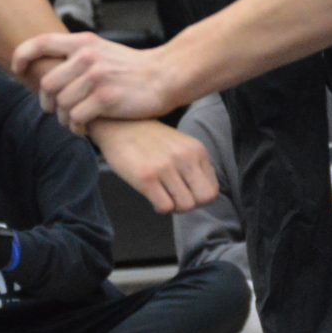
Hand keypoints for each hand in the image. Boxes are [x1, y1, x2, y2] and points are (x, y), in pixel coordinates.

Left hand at [13, 31, 182, 129]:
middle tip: (56, 112)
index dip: (22, 57)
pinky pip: (76, 118)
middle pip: (47, 84)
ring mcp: (95, 77)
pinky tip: (86, 129)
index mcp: (84, 42)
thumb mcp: (104, 50)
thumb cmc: (135, 69)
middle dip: (47, 102)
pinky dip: (77, 128)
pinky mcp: (105, 98)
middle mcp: (86, 57)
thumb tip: (51, 69)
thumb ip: (79, 55)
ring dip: (64, 119)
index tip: (18, 70)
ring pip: (61, 104)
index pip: (40, 43)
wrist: (166, 76)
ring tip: (75, 123)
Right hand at [88, 119, 217, 213]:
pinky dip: (159, 207)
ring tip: (162, 195)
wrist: (119, 125)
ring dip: (173, 206)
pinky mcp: (146, 177)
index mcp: (197, 150)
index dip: (199, 198)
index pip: (212, 189)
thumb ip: (195, 165)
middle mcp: (185, 157)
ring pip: (185, 205)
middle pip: (204, 199)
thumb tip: (205, 195)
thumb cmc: (150, 140)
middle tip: (175, 198)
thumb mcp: (181, 145)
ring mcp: (166, 167)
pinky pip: (165, 207)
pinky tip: (152, 195)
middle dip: (190, 204)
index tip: (185, 193)